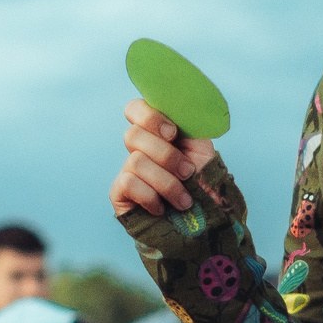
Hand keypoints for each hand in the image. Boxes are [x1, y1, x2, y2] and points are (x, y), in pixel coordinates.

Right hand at [111, 98, 218, 218]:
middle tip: (188, 172)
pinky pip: (128, 183)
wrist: (203, 221)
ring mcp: (126, 170)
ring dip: (167, 182)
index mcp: (156, 132)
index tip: (173, 133)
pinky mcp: (119, 193)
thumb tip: (181, 101)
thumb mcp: (202, 148)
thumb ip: (188, 123)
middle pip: (133, 135)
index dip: (150, 117)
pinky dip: (151, 196)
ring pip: (136, 161)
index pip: (135, 109)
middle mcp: (138, 148)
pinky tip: (162, 208)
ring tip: (184, 200)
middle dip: (167, 156)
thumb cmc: (202, 182)